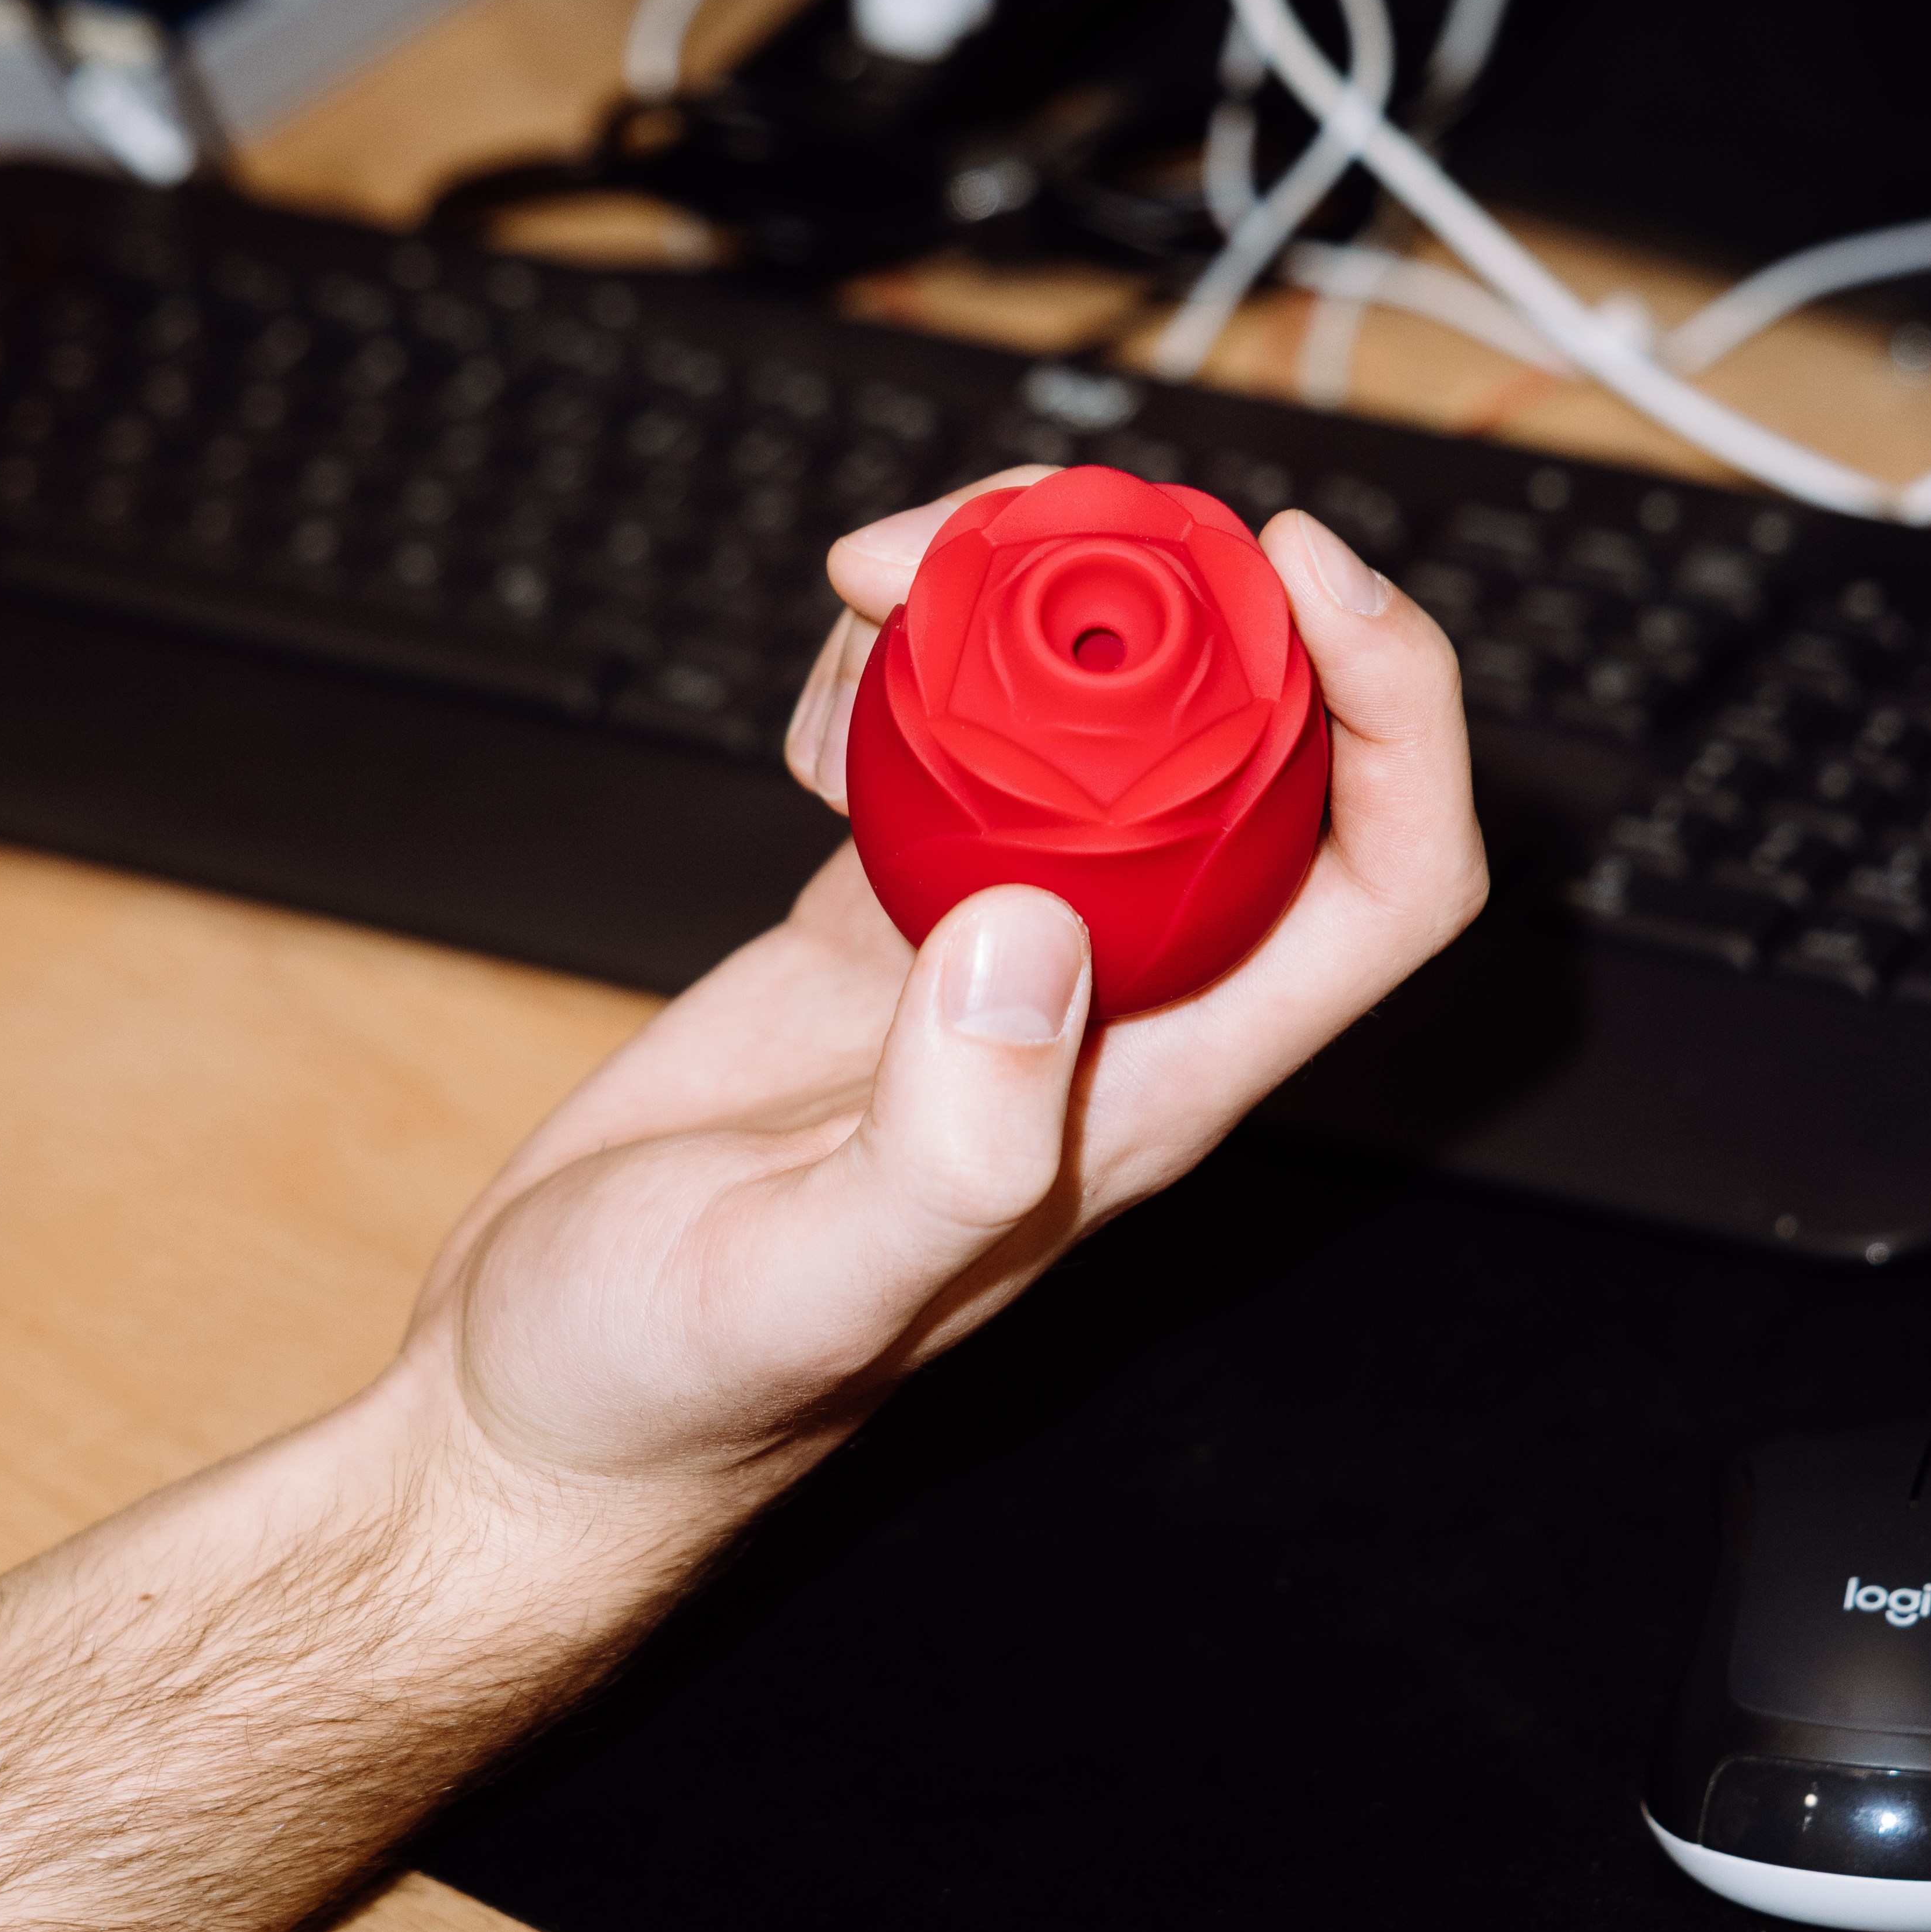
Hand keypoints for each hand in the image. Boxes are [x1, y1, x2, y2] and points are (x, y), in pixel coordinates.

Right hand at [397, 476, 1485, 1560]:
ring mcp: (994, 955)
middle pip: (1248, 756)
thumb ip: (938, 1141)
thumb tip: (1030, 935)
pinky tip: (815, 698)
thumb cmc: (668, 1393)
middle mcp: (1107, 1008)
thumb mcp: (799, 1287)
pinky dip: (894, 674)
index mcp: (1153, 1092)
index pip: (1379, 883)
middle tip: (1030, 527)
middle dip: (1180, 603)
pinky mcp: (880, 924)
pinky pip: (943, 745)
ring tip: (887, 568)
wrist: (536, 1404)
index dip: (1394, 714)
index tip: (1306, 572)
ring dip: (1021, 610)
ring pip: (1092, 727)